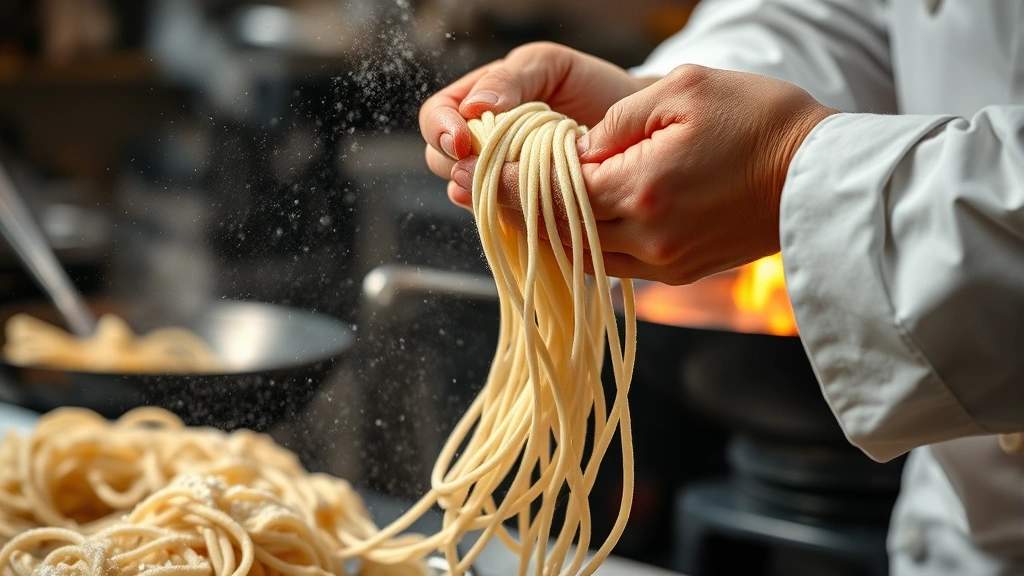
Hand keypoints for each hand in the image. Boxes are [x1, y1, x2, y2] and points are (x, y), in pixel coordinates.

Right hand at [418, 41, 652, 206]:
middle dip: (460, 165)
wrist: (636, 128)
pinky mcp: (521, 207)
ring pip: (467, 192)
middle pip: (442, 160)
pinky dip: (508, 214)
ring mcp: (499, 177)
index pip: (436, 116)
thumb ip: (512, 78)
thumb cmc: (592, 87)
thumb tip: (475, 107)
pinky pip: (499, 217)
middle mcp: (482, 142)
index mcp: (477, 102)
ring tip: (511, 188)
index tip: (463, 142)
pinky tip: (526, 208)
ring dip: (483, 193)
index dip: (441, 130)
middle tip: (490, 168)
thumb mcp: (550, 67)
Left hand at [454, 65, 835, 284]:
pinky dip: (579, 244)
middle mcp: (648, 236)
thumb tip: (574, 151)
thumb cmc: (758, 120)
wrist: (820, 176)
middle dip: (512, 208)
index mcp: (642, 188)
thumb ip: (615, 122)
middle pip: (557, 230)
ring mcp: (664, 261)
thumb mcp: (682, 91)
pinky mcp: (678, 271)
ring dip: (542, 230)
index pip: (549, 192)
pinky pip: (611, 264)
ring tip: (509, 204)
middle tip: (473, 186)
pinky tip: (563, 222)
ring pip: (580, 254)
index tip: (465, 172)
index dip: (501, 182)